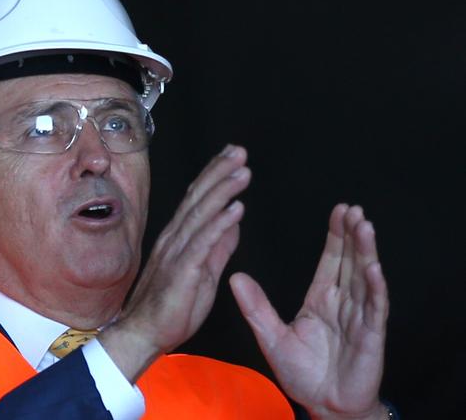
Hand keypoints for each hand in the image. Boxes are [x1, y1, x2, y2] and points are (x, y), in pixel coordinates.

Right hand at [100, 144, 250, 381]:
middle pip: (198, 198)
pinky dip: (220, 224)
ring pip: (201, 214)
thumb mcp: (204, 271)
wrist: (144, 333)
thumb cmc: (172, 306)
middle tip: (239, 151)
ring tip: (242, 171)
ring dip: (223, 190)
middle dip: (219, 172)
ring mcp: (176, 252)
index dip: (214, 175)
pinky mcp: (182, 270)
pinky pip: (202, 243)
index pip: (197, 199)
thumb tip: (233, 222)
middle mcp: (175, 238)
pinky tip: (236, 209)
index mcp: (179, 237)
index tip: (231, 157)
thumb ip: (218, 246)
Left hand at [230, 204, 389, 419]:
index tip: (338, 210)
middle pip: (349, 262)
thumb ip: (256, 307)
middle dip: (352, 235)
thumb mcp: (272, 337)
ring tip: (364, 226)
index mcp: (321, 299)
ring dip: (365, 252)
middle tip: (353, 209)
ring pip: (364, 278)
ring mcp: (358, 318)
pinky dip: (374, 288)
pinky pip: (373, 309)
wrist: (323, 406)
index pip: (331, 260)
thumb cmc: (302, 373)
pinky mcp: (370, 337)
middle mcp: (342, 303)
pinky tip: (374, 268)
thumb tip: (235, 277)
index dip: (336, 236)